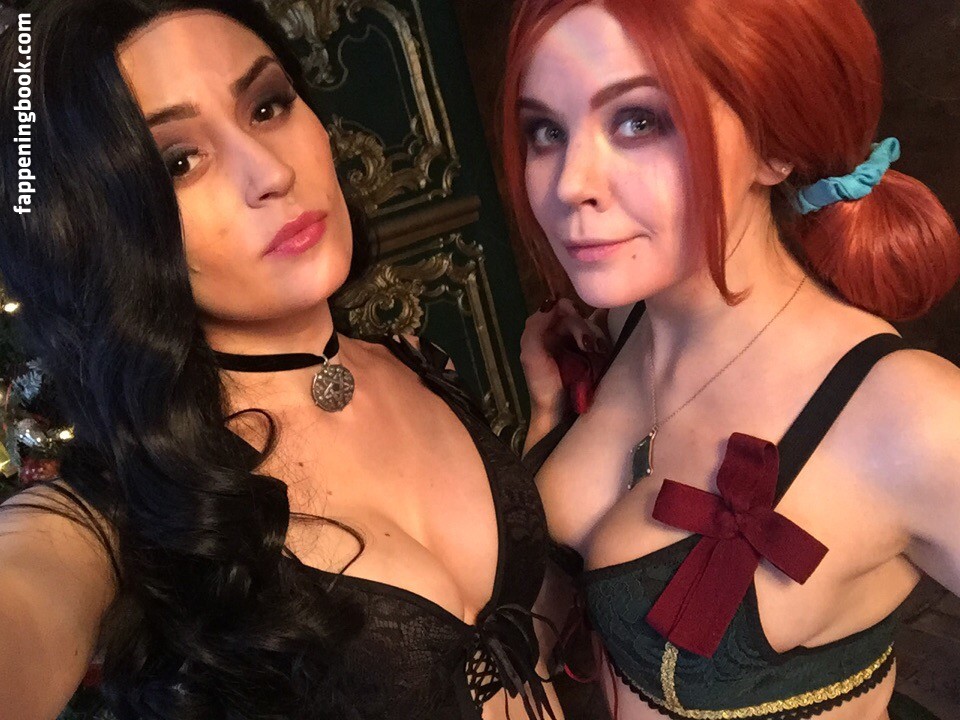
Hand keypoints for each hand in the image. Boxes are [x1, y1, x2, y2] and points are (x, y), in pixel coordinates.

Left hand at [520, 298, 609, 419]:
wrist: (562, 415)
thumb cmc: (543, 386)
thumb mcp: (531, 355)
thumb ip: (535, 326)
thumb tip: (552, 301)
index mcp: (544, 331)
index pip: (559, 307)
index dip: (568, 310)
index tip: (574, 317)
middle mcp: (562, 334)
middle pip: (579, 316)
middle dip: (582, 328)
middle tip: (586, 346)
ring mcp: (580, 344)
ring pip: (593, 326)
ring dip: (594, 337)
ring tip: (593, 353)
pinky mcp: (596, 354)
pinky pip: (604, 338)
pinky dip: (604, 342)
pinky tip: (602, 351)